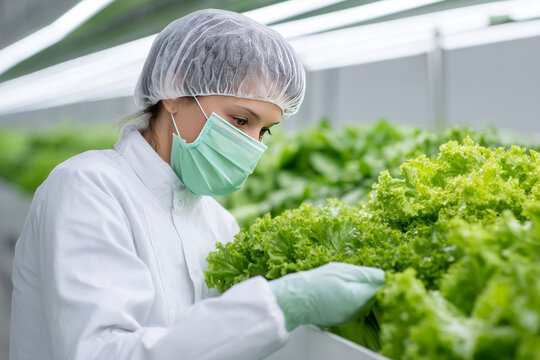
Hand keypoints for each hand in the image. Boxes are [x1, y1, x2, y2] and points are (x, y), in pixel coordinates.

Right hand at [269, 262, 384, 330]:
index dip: (379, 278)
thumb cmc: (315, 282)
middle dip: (370, 285)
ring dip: (360, 292)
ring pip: (364, 302)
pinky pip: (354, 307)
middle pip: (374, 296)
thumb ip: (365, 274)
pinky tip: (338, 291)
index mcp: (358, 298)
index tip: (371, 273)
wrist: (295, 299)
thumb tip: (384, 277)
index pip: (381, 288)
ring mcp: (349, 318)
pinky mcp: (342, 319)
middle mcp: (356, 312)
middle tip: (355, 275)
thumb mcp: (341, 270)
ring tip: (343, 282)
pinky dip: (350, 299)